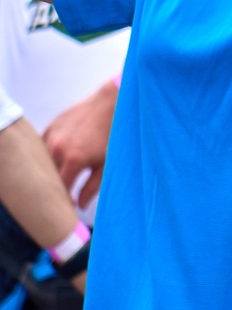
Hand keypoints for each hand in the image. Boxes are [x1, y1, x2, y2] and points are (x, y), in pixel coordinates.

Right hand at [43, 80, 114, 208]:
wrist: (110, 104)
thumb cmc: (112, 136)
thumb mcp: (107, 164)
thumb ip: (92, 187)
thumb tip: (79, 205)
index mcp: (74, 160)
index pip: (60, 188)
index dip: (64, 198)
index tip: (71, 202)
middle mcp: (58, 149)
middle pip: (48, 176)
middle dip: (56, 186)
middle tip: (66, 191)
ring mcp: (51, 137)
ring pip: (43, 162)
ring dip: (52, 170)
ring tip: (65, 173)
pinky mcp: (49, 127)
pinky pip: (42, 147)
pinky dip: (48, 155)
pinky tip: (60, 157)